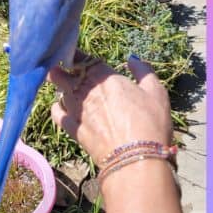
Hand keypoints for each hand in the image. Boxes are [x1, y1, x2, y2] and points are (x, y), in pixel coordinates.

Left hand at [47, 52, 172, 164]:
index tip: (76, 55)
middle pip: (61, 73)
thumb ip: (143, 71)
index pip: (81, 58)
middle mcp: (84, 89)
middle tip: (64, 69)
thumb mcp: (156, 92)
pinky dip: (57, 107)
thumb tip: (132, 59)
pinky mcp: (70, 127)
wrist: (134, 157)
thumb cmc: (149, 122)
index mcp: (104, 76)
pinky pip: (56, 112)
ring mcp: (75, 108)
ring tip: (68, 88)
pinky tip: (62, 107)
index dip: (76, 55)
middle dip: (61, 69)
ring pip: (58, 91)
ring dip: (61, 87)